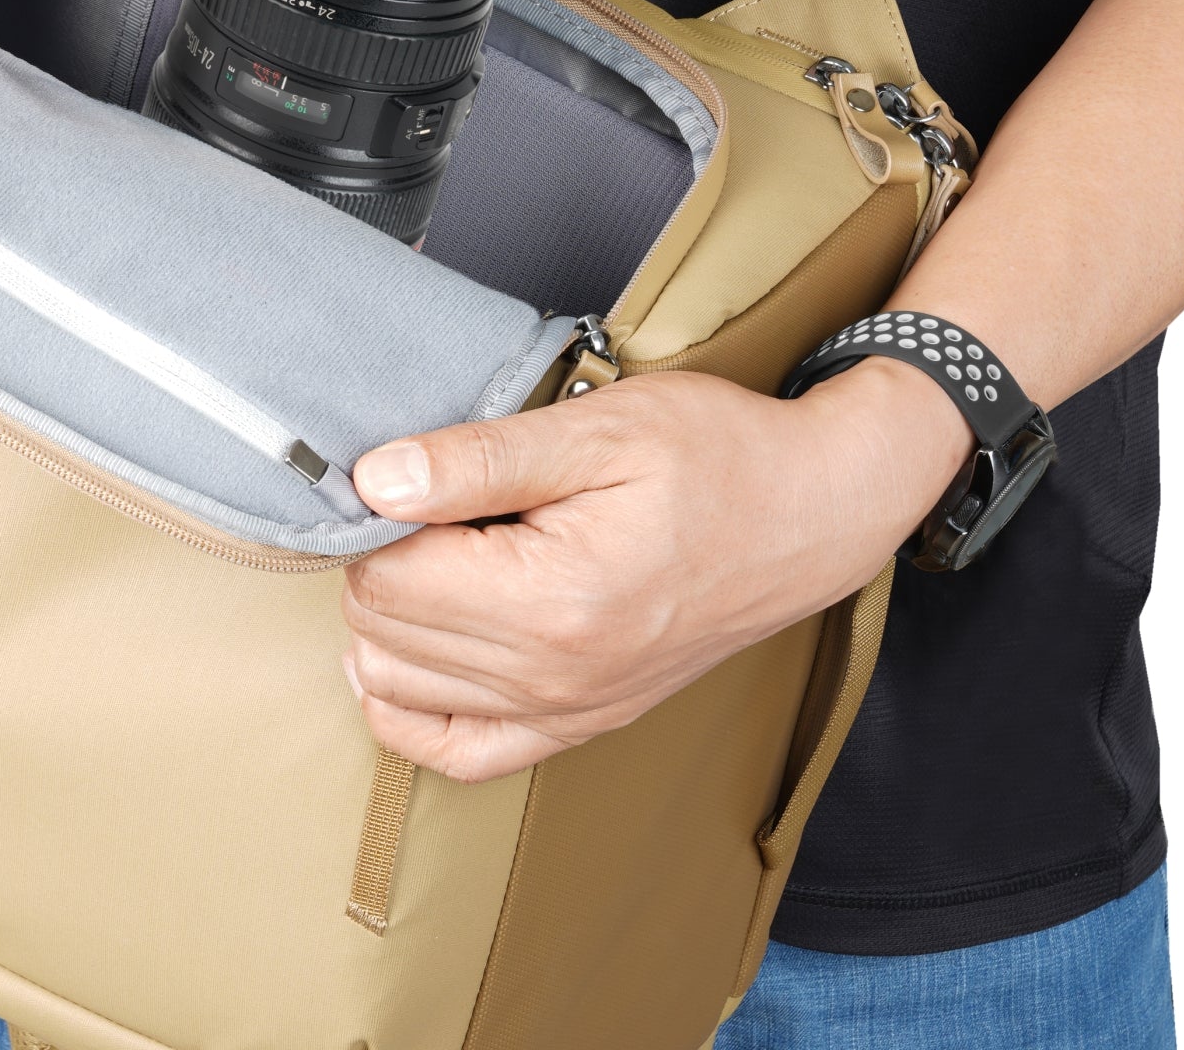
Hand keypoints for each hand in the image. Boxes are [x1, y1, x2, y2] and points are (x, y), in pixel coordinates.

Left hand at [341, 359, 970, 782]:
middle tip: (427, 505)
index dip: (376, 516)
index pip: (386, 579)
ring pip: (401, 689)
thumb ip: (475, 460)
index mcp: (555, 600)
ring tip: (433, 553)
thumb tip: (373, 480)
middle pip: (384, 633)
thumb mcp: (593, 430)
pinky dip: (411, 708)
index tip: (407, 474)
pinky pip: (458, 753)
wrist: (809, 510)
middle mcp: (556, 676)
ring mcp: (569, 711)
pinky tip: (405, 651)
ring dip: (390, 622)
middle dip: (379, 562)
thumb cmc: (713, 456)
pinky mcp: (582, 723)